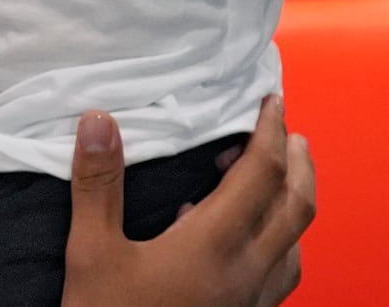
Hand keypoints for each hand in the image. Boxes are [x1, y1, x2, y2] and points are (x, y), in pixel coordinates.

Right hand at [60, 97, 314, 306]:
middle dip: (298, 162)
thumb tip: (99, 120)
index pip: (260, 174)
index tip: (271, 102)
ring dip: (295, 203)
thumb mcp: (90, 252)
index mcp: (214, 245)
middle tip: (289, 132)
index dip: (269, 131)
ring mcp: (252, 303)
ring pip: (296, 244)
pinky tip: (251, 243)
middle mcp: (247, 273)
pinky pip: (282, 275)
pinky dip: (280, 242)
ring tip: (280, 179)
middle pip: (296, 207)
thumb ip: (98, 184)